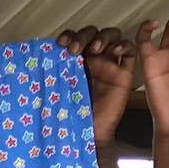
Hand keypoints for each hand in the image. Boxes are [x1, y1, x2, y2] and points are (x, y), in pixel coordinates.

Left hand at [57, 26, 133, 145]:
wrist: (89, 134)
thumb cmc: (72, 115)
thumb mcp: (58, 90)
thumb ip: (54, 74)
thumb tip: (37, 57)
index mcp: (76, 61)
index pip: (75, 37)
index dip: (69, 35)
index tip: (60, 44)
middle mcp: (93, 60)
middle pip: (93, 33)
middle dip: (83, 36)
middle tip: (74, 49)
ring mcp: (109, 65)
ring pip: (112, 36)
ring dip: (103, 37)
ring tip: (95, 48)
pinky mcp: (124, 74)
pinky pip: (130, 51)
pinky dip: (124, 45)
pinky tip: (114, 50)